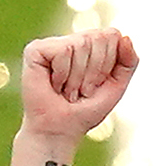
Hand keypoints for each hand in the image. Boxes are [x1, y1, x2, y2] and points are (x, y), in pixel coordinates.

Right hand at [18, 29, 137, 144]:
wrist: (60, 130)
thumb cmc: (86, 110)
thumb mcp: (116, 86)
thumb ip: (128, 62)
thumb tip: (124, 36)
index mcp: (92, 46)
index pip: (113, 35)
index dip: (110, 63)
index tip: (98, 84)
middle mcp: (72, 40)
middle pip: (98, 38)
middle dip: (95, 71)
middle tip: (82, 90)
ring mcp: (53, 44)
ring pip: (80, 43)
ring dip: (78, 77)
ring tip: (68, 91)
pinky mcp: (36, 49)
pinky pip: (63, 51)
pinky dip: (63, 74)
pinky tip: (54, 84)